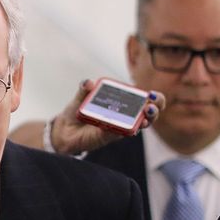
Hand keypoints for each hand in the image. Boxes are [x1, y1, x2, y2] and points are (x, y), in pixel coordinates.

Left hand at [46, 79, 164, 154]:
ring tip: (143, 120)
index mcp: (124, 102)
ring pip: (138, 126)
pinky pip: (118, 134)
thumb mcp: (80, 97)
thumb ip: (85, 89)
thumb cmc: (78, 110)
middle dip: (154, 111)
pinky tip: (120, 126)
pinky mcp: (109, 137)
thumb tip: (89, 83)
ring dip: (143, 123)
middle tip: (149, 108)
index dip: (155, 98)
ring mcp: (119, 127)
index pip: (145, 99)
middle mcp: (126, 116)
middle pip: (148, 115)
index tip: (152, 95)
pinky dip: (120, 130)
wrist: (64, 128)